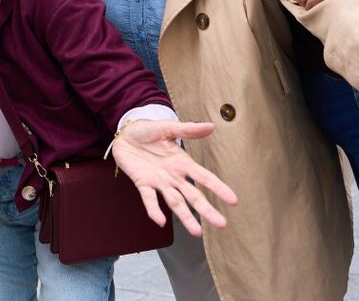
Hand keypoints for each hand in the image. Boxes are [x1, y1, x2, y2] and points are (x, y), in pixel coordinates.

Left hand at [110, 120, 237, 236]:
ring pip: (175, 202)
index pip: (205, 178)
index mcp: (183, 163)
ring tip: (197, 232)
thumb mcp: (168, 128)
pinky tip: (160, 221)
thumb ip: (188, 130)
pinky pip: (149, 198)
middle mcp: (174, 176)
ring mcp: (159, 182)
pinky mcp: (142, 183)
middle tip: (221, 224)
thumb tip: (211, 126)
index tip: (233, 200)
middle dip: (206, 210)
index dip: (218, 188)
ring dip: (185, 217)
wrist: (124, 134)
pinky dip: (154, 210)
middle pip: (193, 196)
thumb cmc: (147, 130)